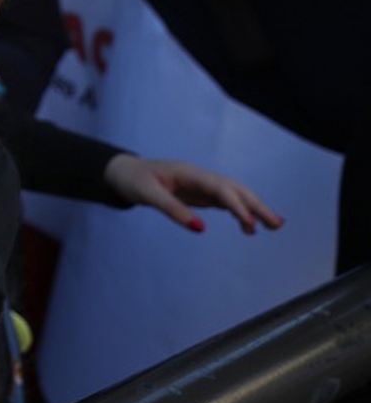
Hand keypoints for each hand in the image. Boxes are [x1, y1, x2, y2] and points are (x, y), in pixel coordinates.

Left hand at [102, 154, 284, 234]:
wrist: (124, 172)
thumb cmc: (134, 180)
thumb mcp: (147, 195)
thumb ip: (173, 210)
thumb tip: (200, 229)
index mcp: (189, 173)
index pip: (220, 189)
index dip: (237, 206)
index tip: (250, 224)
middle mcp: (200, 177)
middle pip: (235, 189)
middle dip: (257, 205)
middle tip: (277, 224)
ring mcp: (202, 185)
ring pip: (234, 195)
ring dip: (253, 209)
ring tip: (273, 227)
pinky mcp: (200, 193)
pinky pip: (225, 201)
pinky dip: (240, 212)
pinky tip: (249, 226)